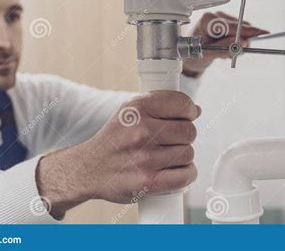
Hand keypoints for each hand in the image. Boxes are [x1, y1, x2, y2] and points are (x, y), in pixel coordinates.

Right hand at [36, 91, 200, 218]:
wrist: (89, 169)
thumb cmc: (114, 139)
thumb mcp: (130, 111)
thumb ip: (161, 106)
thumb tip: (196, 110)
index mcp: (137, 108)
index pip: (182, 103)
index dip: (189, 111)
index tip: (187, 117)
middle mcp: (141, 130)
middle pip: (189, 130)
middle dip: (186, 135)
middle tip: (173, 140)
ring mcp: (145, 157)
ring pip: (188, 153)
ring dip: (184, 156)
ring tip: (169, 156)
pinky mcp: (148, 181)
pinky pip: (185, 175)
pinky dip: (186, 174)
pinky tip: (178, 170)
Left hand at [182, 11, 268, 76]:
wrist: (189, 55)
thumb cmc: (193, 53)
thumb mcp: (207, 54)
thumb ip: (223, 49)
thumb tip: (242, 43)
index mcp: (208, 20)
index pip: (232, 26)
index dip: (248, 32)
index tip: (263, 33)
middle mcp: (216, 16)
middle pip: (240, 27)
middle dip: (241, 43)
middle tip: (232, 55)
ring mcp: (222, 18)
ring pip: (243, 31)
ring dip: (238, 45)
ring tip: (223, 52)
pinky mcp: (227, 23)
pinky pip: (242, 33)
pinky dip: (237, 43)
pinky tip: (226, 47)